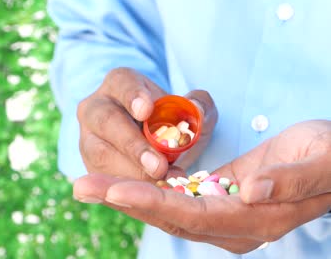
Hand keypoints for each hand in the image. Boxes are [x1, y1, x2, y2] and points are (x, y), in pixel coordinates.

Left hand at [73, 120, 330, 253]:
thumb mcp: (321, 162)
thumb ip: (287, 180)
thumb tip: (247, 191)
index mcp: (252, 220)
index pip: (191, 214)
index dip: (152, 202)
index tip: (114, 189)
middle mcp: (230, 224)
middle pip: (166, 214)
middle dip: (122, 199)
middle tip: (80, 187)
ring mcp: (219, 212)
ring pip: (162, 205)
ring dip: (124, 194)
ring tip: (85, 185)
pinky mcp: (214, 196)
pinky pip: (171, 195)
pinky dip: (142, 187)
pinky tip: (116, 179)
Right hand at [77, 67, 217, 180]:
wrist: (156, 146)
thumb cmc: (172, 123)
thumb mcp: (191, 111)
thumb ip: (199, 106)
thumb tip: (195, 109)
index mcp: (119, 84)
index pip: (122, 84)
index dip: (132, 96)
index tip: (146, 111)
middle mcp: (95, 108)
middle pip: (106, 121)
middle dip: (133, 146)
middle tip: (158, 166)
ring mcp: (88, 138)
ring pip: (100, 153)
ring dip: (130, 172)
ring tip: (161, 183)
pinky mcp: (89, 166)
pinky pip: (101, 178)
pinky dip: (126, 188)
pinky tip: (149, 196)